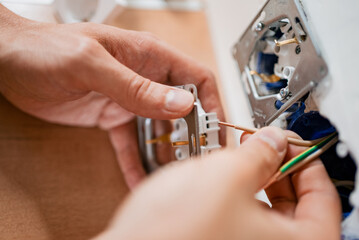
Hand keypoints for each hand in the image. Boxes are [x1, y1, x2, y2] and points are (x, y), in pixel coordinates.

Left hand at [0, 5, 224, 187]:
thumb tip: (180, 103)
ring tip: (172, 175)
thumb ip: (136, 85)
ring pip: (158, 128)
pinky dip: (136, 160)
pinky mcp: (110, 116)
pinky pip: (130, 142)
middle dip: (192, 134)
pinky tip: (140, 179)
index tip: (215, 130)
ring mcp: (128, 98)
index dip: (211, 103)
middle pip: (181, 108)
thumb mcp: (91, 64)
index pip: (195, 78)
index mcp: (147, 56)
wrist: (8, 61)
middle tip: (195, 161)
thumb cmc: (44, 47)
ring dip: (166, 151)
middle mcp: (143, 77)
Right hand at [94, 127, 340, 239]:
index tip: (291, 142)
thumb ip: (260, 153)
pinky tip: (224, 176)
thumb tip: (274, 141)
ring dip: (257, 177)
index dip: (306, 161)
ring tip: (241, 155)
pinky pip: (243, 217)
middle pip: (296, 204)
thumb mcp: (226, 176)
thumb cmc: (174, 232)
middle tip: (264, 144)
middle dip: (279, 167)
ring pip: (267, 209)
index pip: (323, 197)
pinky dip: (239, 193)